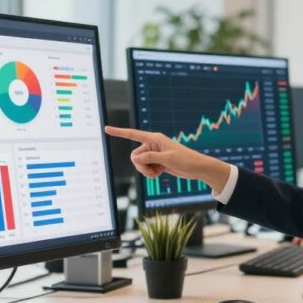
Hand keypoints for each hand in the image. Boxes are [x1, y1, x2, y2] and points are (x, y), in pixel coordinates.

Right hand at [104, 126, 230, 192]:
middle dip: (141, 165)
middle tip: (153, 169)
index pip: (133, 134)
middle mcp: (152, 145)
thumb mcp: (167, 159)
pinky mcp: (156, 162)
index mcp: (154, 138)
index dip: (119, 132)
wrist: (196, 168)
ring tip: (158, 172)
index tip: (106, 129)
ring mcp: (154, 154)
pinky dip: (150, 173)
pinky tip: (160, 173)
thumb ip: (150, 157)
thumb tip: (135, 158)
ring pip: (139, 164)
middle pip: (134, 156)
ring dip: (146, 171)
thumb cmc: (185, 160)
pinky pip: (145, 169)